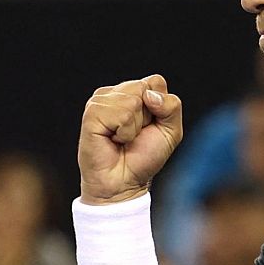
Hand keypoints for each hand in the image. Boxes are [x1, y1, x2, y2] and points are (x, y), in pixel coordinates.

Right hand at [78, 74, 183, 204]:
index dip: (160, 107)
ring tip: (123, 139)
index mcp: (133, 92)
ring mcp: (101, 102)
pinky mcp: (92, 113)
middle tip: (135, 135)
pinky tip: (113, 140)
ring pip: (132, 101)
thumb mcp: (171, 131)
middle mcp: (115, 93)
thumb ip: (172, 106)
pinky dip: (124, 133)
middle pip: (143, 87)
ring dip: (134, 127)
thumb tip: (149, 95)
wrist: (124, 183)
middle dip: (147, 117)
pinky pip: (121, 114)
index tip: (149, 126)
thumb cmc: (144, 157)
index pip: (156, 81)